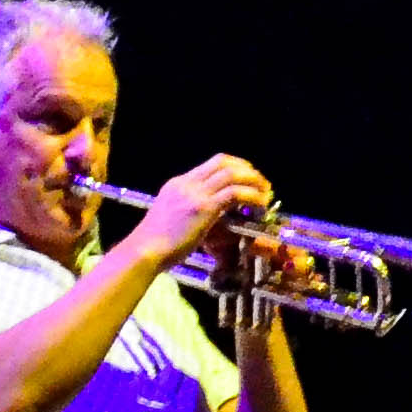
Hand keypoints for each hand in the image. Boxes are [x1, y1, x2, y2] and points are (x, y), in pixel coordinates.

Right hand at [125, 154, 274, 278]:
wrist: (144, 250)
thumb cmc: (156, 243)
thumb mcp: (173, 217)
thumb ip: (191, 210)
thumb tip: (214, 217)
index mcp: (178, 183)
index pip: (211, 164)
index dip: (234, 167)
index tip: (247, 178)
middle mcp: (187, 183)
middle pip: (224, 162)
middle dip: (247, 169)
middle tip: (261, 183)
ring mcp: (195, 193)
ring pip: (232, 174)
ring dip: (254, 181)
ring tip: (266, 193)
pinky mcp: (204, 208)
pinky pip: (235, 193)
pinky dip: (252, 196)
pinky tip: (260, 204)